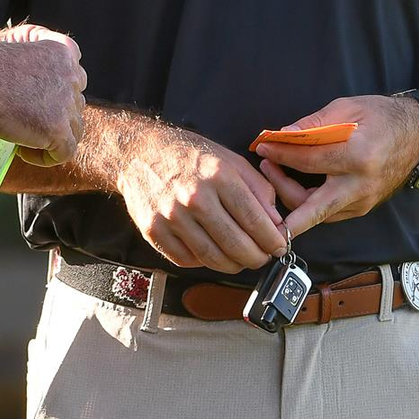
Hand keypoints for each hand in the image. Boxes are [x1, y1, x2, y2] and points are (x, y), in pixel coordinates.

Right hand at [0, 23, 86, 165]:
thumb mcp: (15, 47)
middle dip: (54, 116)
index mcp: (62, 51)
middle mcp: (71, 74)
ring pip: (73, 130)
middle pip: (75, 105)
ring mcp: (67, 103)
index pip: (76, 76)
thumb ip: (39, 69)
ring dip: (50, 138)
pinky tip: (21, 150)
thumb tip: (47, 101)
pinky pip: (65, 152)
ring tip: (21, 139)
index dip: (58, 93)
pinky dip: (45, 157)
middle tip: (24, 122)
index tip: (34, 102)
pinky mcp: (58, 129)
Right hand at [115, 123, 286, 273]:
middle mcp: (194, 197)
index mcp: (218, 176)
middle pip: (236, 245)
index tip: (279, 247)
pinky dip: (203, 262)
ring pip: (212, 258)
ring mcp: (171, 216)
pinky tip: (211, 252)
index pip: (255, 220)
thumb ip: (259, 189)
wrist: (140, 153)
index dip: (273, 240)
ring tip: (240, 260)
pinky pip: (186, 260)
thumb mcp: (231, 160)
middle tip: (262, 258)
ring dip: (233, 265)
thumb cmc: (189, 156)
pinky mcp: (154, 231)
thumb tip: (276, 223)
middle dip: (256, 258)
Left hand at [253, 95, 418, 238]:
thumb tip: (283, 134)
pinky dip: (308, 202)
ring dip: (291, 198)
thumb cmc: (384, 117)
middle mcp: (360, 186)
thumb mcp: (349, 107)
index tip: (262, 146)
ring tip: (275, 172)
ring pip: (316, 214)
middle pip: (310, 207)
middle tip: (263, 172)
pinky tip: (295, 182)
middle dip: (280, 197)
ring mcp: (363, 202)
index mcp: (358, 157)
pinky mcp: (362, 208)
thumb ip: (315, 122)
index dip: (280, 154)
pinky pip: (328, 213)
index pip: (308, 162)